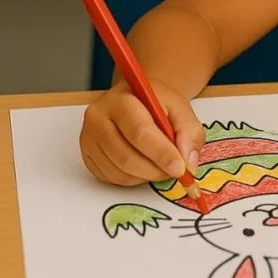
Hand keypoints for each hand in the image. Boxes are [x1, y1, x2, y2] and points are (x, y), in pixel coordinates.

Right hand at [79, 78, 204, 185]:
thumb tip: (187, 163)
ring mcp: (88, 138)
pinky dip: (134, 179)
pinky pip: (112, 178)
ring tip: (162, 166)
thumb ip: (189, 132)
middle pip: (126, 156)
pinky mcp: (88, 155)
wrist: (138, 99)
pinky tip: (144, 166)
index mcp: (120, 99)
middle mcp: (98, 117)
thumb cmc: (157, 103)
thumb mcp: (180, 108)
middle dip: (156, 170)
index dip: (161, 153)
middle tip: (176, 171)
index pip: (139, 132)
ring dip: (147, 176)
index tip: (180, 168)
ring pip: (119, 172)